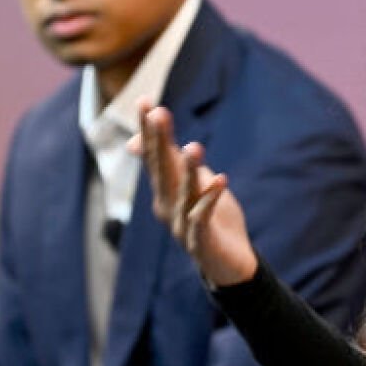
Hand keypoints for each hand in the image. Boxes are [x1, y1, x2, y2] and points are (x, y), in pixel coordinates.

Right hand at [133, 100, 257, 286]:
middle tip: (159, 113)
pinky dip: (211, 198)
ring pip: (184, 193)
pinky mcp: (201, 241)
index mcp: (164, 191)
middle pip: (162, 171)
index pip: (154, 155)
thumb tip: (137, 142)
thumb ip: (172, 162)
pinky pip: (203, 217)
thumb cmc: (210, 220)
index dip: (149, 129)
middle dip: (160, 141)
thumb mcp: (191, 185)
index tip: (145, 100)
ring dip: (189, 170)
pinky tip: (221, 179)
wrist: (229, 264)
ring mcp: (181, 225)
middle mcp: (167, 206)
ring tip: (195, 146)